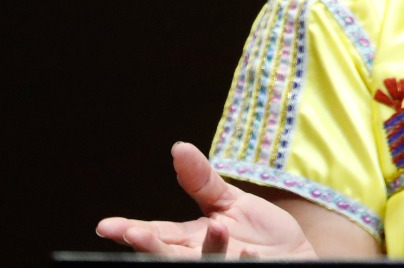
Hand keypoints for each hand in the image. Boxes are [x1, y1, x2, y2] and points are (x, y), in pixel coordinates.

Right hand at [97, 142, 317, 259]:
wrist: (296, 257)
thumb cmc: (261, 235)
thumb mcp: (229, 202)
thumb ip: (201, 181)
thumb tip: (178, 147)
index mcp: (191, 241)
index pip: (157, 235)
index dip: (133, 232)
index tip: (107, 226)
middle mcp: (201, 259)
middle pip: (169, 257)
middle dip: (151, 247)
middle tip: (135, 234)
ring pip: (203, 265)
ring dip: (208, 249)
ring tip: (218, 228)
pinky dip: (244, 261)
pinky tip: (248, 253)